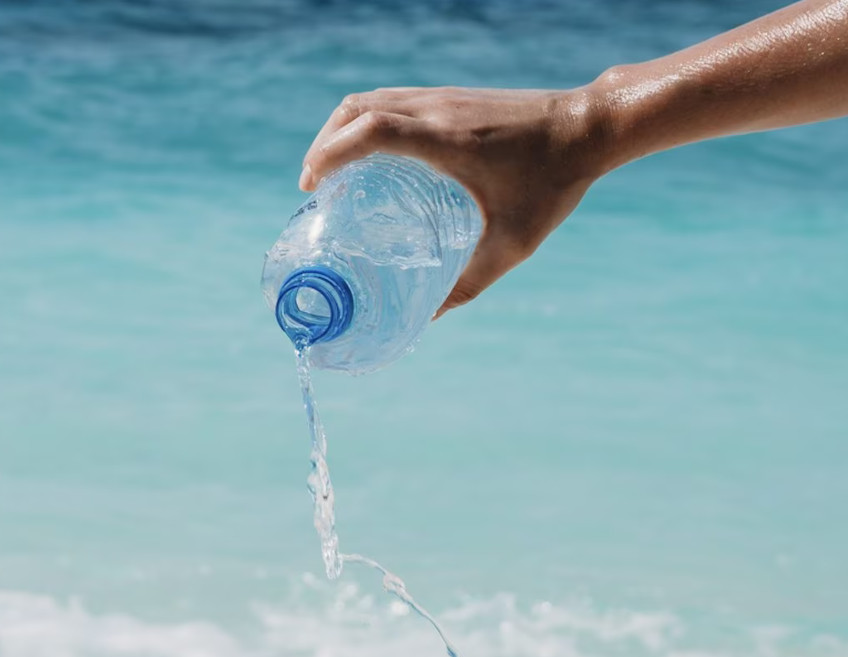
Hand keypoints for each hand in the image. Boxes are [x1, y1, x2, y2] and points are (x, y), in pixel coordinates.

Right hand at [300, 86, 607, 314]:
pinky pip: (394, 99)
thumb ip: (470, 282)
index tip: (310, 184)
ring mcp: (444, 97)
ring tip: (333, 167)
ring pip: (372, 99)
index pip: (369, 130)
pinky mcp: (453, 96)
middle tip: (312, 183)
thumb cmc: (554, 183)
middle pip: (357, 110)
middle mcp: (437, 109)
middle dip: (324, 143)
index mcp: (444, 138)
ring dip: (342, 129)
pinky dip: (368, 121)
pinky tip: (374, 153)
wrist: (589, 126)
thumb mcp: (514, 242)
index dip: (330, 153)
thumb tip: (431, 316)